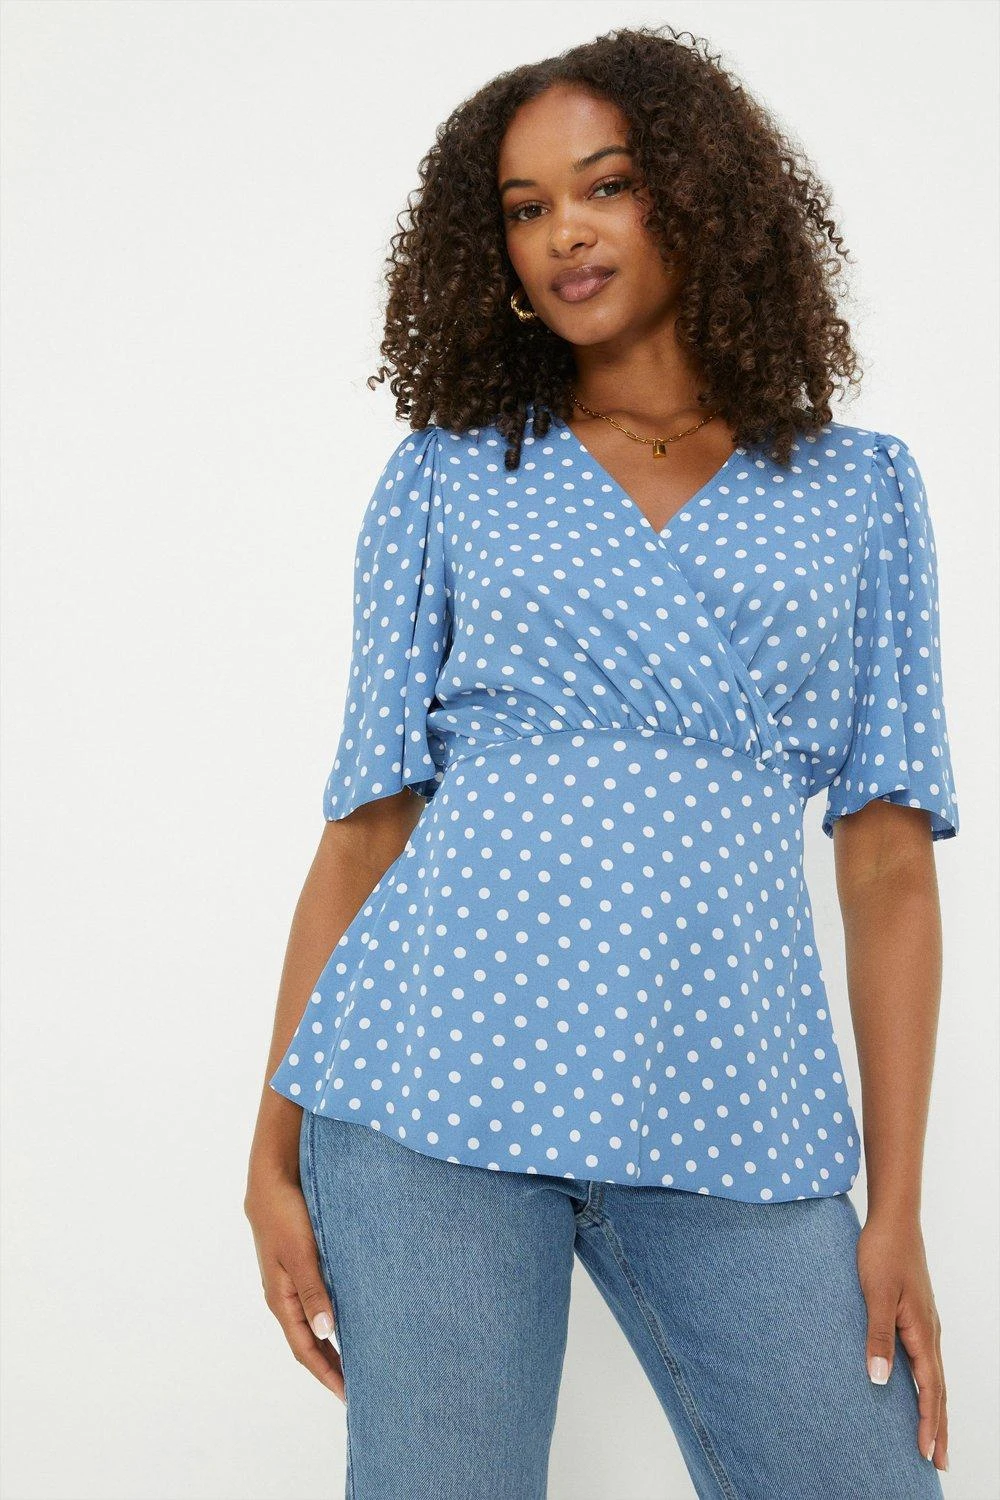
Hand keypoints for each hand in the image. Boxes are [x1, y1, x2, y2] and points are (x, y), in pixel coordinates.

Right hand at [245, 1173, 345, 1405]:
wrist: (271, 1182)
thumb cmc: (285, 1215)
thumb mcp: (300, 1253)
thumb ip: (313, 1291)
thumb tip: (327, 1333)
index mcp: (281, 1299)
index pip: (305, 1349)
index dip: (326, 1373)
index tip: (347, 1394)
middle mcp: (284, 1297)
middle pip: (308, 1343)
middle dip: (329, 1367)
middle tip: (358, 1387)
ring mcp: (290, 1284)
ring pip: (312, 1325)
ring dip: (330, 1346)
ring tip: (355, 1362)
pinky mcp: (299, 1268)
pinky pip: (315, 1305)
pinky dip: (330, 1321)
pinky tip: (346, 1321)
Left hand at [856, 1211, 946, 1472]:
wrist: (893, 1219)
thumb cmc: (882, 1253)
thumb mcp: (874, 1295)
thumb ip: (877, 1337)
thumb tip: (879, 1381)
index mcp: (922, 1332)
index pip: (930, 1388)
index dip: (928, 1422)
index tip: (926, 1453)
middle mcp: (929, 1331)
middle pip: (938, 1389)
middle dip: (938, 1426)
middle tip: (939, 1461)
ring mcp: (925, 1322)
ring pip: (934, 1375)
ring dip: (935, 1407)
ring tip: (932, 1434)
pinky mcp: (916, 1313)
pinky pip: (925, 1358)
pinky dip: (927, 1383)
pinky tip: (919, 1387)